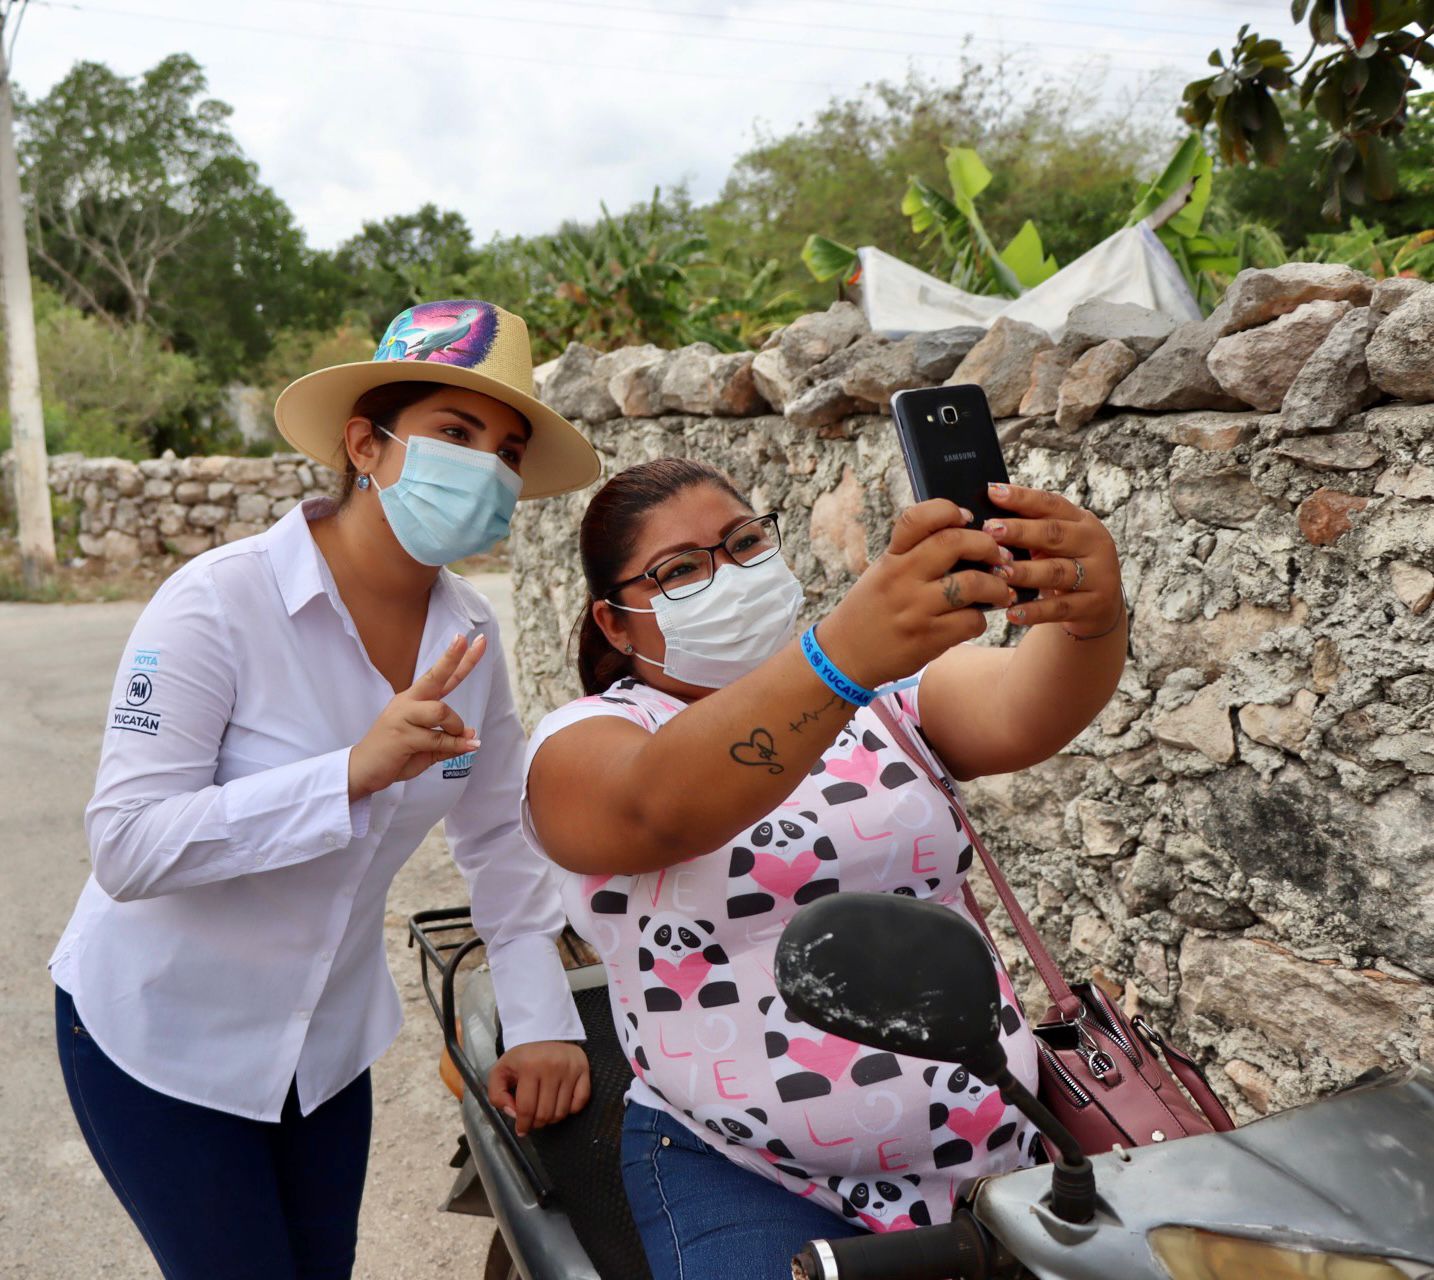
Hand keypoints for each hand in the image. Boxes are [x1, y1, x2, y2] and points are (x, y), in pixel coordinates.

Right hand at [348, 632, 485, 800]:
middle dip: (451, 658)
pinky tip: (466, 747)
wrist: (362, 769)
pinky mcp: (401, 736)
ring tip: (460, 739)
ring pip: (441, 711)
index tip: (469, 638)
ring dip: (456, 727)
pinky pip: (437, 738)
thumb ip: (449, 741)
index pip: (439, 676)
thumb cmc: (396, 754)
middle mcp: (408, 702)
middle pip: (434, 676)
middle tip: (463, 639)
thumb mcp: (427, 748)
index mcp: (415, 700)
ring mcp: (402, 717)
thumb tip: (472, 736)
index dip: (456, 658)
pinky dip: (455, 745)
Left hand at [488, 1041, 590, 1136]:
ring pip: (562, 1111)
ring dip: (552, 1118)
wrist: (546, 1033)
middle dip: (537, 1123)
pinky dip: (570, 1109)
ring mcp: (570, 1068)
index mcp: (529, 1067)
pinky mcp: (583, 1070)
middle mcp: (552, 1067)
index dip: (523, 1124)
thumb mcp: (500, 1071)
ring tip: (544, 1111)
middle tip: (533, 1120)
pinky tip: (560, 1103)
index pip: (527, 1108)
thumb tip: (513, 1114)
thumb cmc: (523, 1056)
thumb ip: (497, 1095)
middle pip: (545, 1113)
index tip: (522, 1130)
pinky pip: (580, 1101)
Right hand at [821, 498, 1012, 687]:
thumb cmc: (872, 610)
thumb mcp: (882, 574)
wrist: (845, 655)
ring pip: (973, 584)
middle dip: (986, 546)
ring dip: (997, 586)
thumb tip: (968, 539)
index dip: (947, 510)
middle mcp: (901, 579)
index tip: (966, 517)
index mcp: (891, 558)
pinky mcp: (928, 638)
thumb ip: (915, 556)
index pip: (917, 518)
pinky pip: (971, 622)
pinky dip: (980, 620)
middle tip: (998, 555)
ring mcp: (915, 610)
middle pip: (954, 543)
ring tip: (1000, 590)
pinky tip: (973, 620)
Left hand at [983, 483, 1124, 637]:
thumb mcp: (1056, 543)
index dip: (1022, 498)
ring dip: (1025, 572)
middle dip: (1020, 531)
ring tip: (998, 572)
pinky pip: (1060, 608)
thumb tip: (985, 521)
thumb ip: (1031, 530)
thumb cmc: (1065, 564)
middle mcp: (1094, 544)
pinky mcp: (1093, 605)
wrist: (1101, 605)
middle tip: (989, 530)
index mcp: (1082, 521)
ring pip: (1057, 572)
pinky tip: (1012, 612)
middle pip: (1054, 534)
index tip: (992, 491)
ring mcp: (1097, 575)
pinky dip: (1035, 611)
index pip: (1051, 504)